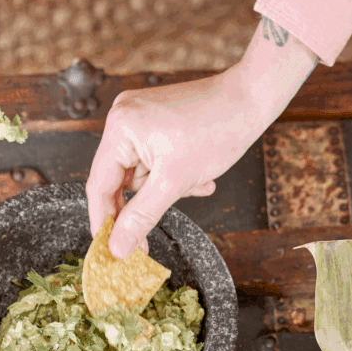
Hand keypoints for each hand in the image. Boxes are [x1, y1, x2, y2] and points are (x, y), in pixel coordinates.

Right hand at [86, 18, 318, 258]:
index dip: (105, 222)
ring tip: (195, 182)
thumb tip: (118, 248)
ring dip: (166, 187)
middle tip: (152, 235)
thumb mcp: (175, 182)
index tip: (111, 251)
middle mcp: (123, 118)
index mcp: (120, 128)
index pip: (99, 185)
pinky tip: (197, 175)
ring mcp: (139, 118)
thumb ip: (141, 217)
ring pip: (140, 173)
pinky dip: (171, 175)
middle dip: (146, 201)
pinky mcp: (155, 122)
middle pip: (119, 180)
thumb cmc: (218, 130)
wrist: (251, 99)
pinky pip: (153, 160)